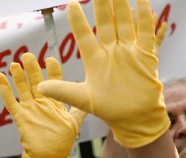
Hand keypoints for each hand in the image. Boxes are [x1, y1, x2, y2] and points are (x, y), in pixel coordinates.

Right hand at [0, 53, 85, 157]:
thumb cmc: (62, 141)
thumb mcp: (74, 123)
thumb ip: (80, 110)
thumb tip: (94, 98)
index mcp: (54, 102)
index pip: (53, 81)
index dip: (51, 71)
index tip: (50, 59)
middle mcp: (40, 103)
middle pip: (35, 81)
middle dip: (31, 68)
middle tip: (27, 54)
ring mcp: (29, 109)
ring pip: (22, 89)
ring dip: (18, 76)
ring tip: (14, 63)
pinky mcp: (20, 117)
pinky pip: (10, 102)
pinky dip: (5, 90)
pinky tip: (0, 78)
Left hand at [38, 0, 167, 147]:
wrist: (134, 118)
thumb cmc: (108, 110)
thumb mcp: (81, 99)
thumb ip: (62, 91)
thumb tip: (39, 88)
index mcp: (95, 60)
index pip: (84, 35)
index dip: (78, 21)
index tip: (70, 5)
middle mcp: (111, 52)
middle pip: (106, 23)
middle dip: (102, 6)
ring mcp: (129, 51)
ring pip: (124, 23)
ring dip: (121, 6)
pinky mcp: (146, 55)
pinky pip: (145, 32)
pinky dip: (144, 16)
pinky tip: (141, 1)